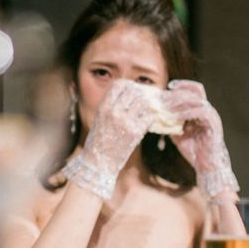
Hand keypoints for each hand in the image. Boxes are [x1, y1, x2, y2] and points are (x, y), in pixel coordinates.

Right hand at [62, 79, 157, 198]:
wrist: (98, 162)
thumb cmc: (98, 140)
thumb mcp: (99, 118)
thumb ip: (110, 106)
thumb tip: (126, 94)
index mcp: (104, 107)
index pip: (119, 86)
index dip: (127, 86)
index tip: (132, 89)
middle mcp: (115, 112)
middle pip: (133, 92)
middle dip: (139, 94)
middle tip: (143, 98)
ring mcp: (126, 122)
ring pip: (143, 104)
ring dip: (146, 105)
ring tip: (146, 109)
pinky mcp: (135, 133)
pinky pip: (148, 118)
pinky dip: (150, 118)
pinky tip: (147, 121)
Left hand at [163, 80, 238, 198]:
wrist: (206, 166)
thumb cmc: (193, 150)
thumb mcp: (176, 133)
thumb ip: (169, 122)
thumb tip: (153, 115)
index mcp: (200, 110)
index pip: (193, 90)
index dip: (182, 85)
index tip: (168, 86)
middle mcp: (207, 110)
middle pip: (194, 91)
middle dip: (176, 93)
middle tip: (161, 99)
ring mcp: (212, 116)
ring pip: (196, 100)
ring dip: (179, 103)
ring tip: (164, 108)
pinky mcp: (214, 124)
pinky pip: (200, 111)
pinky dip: (185, 112)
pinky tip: (174, 117)